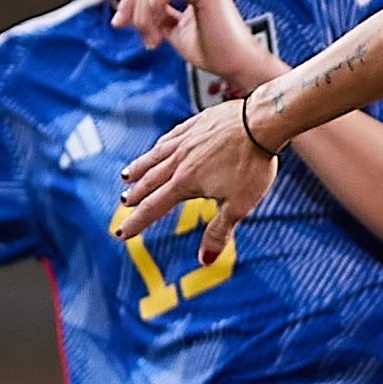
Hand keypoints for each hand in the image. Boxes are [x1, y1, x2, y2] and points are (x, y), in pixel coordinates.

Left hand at [113, 0, 285, 97]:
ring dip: (144, 18)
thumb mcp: (172, 26)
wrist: (236, 65)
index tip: (118, 25)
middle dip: (134, 12)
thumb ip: (153, 9)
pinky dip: (152, 14)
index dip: (129, 3)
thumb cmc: (211, 49)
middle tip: (144, 41)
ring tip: (154, 42)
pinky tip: (159, 37)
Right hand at [115, 101, 277, 254]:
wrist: (262, 122)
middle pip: (150, 182)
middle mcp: (179, 161)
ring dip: (139, 169)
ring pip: (154, 158)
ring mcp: (185, 140)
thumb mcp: (239, 205)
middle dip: (135, 196)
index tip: (120, 233)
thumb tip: (204, 262)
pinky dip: (158, 148)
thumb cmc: (253, 165)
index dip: (136, 222)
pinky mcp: (195, 124)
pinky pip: (169, 138)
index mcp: (186, 183)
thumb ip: (219, 232)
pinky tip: (157, 149)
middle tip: (123, 204)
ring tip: (126, 177)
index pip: (153, 207)